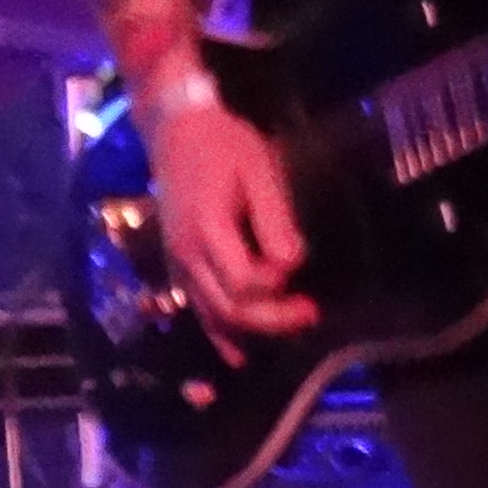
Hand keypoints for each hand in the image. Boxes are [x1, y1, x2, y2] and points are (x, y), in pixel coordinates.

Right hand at [145, 81, 317, 348]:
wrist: (176, 132)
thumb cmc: (224, 145)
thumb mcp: (259, 170)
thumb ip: (275, 219)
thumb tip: (293, 264)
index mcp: (208, 228)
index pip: (242, 283)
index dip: (274, 288)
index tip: (298, 271)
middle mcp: (188, 254)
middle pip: (229, 309)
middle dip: (273, 319)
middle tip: (311, 312)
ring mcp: (179, 264)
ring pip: (213, 317)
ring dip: (253, 331)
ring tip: (292, 326)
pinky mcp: (178, 267)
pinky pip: (197, 310)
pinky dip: (219, 335)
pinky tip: (239, 356)